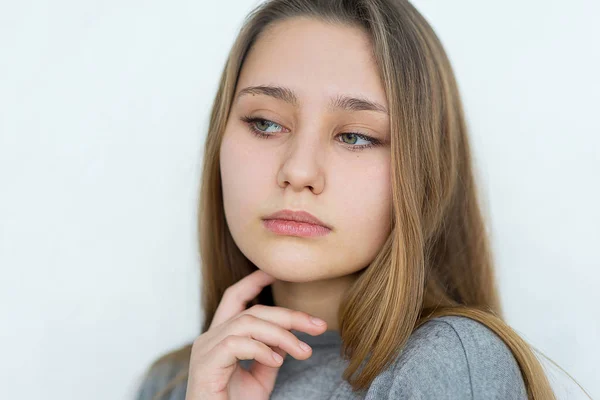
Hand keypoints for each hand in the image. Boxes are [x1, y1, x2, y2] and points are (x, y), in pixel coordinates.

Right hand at [184, 269, 327, 398]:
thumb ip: (271, 353)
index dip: (254, 281)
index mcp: (219, 337)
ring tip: (304, 351)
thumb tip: (288, 335)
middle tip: (318, 326)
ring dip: (282, 335)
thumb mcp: (260, 376)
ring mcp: (205, 349)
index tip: (275, 272)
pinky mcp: (206, 364)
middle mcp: (209, 338)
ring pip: (248, 324)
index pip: (235, 298)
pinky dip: (262, 350)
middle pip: (252, 311)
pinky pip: (238, 344)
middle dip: (288, 315)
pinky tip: (277, 362)